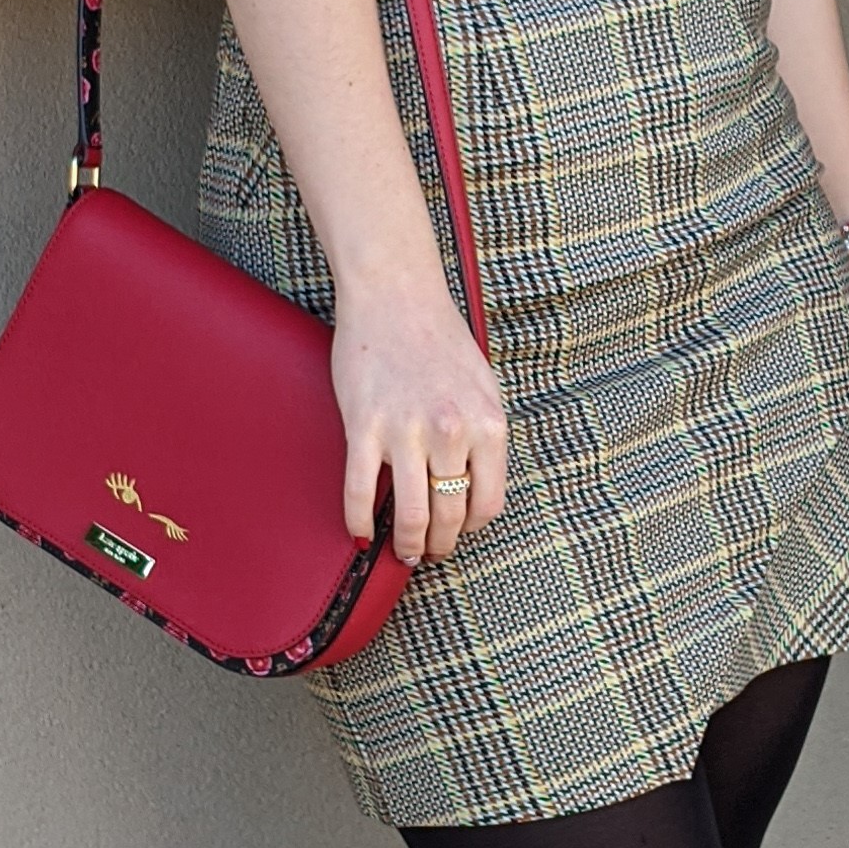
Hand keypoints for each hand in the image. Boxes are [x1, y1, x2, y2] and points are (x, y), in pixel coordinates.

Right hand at [331, 271, 508, 568]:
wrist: (395, 296)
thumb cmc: (440, 339)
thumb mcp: (484, 388)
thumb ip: (484, 437)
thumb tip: (475, 485)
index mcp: (488, 424)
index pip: (488, 504)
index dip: (472, 528)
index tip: (458, 532)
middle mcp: (452, 432)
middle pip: (449, 516)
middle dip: (438, 545)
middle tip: (427, 551)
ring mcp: (406, 431)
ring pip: (410, 516)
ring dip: (405, 545)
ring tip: (401, 551)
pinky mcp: (364, 427)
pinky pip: (361, 492)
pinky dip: (360, 523)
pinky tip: (361, 534)